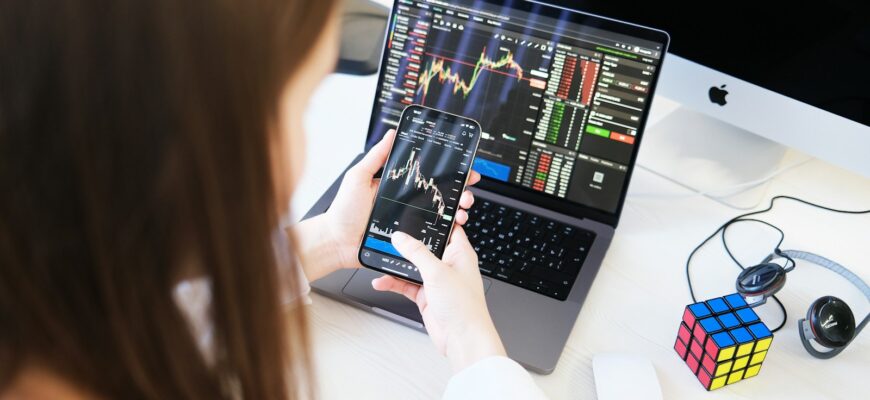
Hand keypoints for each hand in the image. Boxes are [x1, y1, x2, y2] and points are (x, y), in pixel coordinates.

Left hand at [293, 130, 480, 280]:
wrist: (337, 242)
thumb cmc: (343, 211)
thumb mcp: (358, 177)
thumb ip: (375, 157)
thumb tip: (391, 133)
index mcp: (396, 185)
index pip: (427, 175)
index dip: (448, 172)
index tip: (464, 168)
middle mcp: (405, 202)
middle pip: (440, 195)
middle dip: (460, 192)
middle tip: (468, 192)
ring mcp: (408, 221)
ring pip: (440, 215)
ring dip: (457, 212)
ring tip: (463, 211)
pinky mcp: (409, 239)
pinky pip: (431, 235)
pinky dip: (446, 232)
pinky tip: (453, 228)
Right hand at [371, 227, 505, 372]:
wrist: (462, 339)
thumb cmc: (464, 306)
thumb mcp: (437, 272)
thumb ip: (417, 253)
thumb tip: (402, 237)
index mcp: (460, 253)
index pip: (448, 228)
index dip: (435, 219)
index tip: (418, 209)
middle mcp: (449, 265)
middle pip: (425, 247)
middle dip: (408, 243)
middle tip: (390, 235)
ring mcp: (437, 281)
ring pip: (413, 266)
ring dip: (397, 265)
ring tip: (380, 259)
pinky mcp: (427, 295)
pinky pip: (407, 285)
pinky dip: (394, 283)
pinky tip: (381, 282)